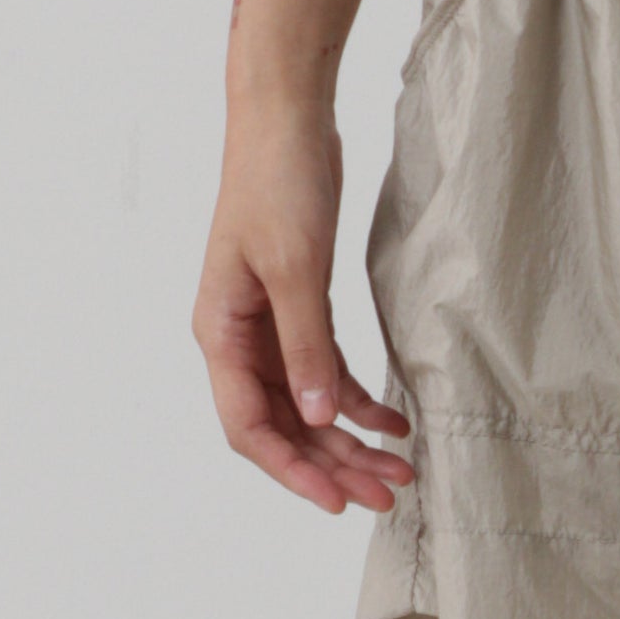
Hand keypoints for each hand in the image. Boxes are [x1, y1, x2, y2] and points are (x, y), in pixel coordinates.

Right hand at [192, 93, 414, 516]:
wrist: (288, 118)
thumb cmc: (278, 181)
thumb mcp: (296, 269)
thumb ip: (307, 347)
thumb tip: (320, 416)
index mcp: (220, 333)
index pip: (250, 427)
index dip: (293, 470)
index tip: (337, 501)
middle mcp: (238, 339)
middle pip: (283, 426)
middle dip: (333, 464)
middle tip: (387, 493)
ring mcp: (267, 326)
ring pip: (309, 405)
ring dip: (351, 439)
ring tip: (400, 467)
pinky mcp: (298, 308)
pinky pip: (327, 372)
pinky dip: (359, 399)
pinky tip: (393, 421)